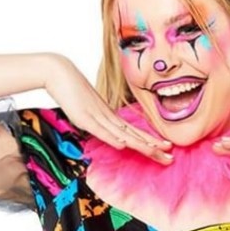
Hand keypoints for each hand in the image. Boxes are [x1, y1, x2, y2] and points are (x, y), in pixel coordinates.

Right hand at [43, 56, 173, 163]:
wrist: (59, 72)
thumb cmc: (72, 91)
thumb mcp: (88, 112)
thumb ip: (98, 123)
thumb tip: (107, 133)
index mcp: (110, 117)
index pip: (135, 133)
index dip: (151, 142)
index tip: (167, 149)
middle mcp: (108, 117)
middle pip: (134, 136)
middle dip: (153, 147)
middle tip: (170, 158)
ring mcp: (97, 117)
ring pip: (123, 134)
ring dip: (140, 144)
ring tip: (156, 153)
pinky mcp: (84, 117)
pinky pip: (100, 130)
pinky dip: (112, 138)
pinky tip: (123, 145)